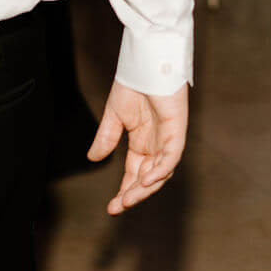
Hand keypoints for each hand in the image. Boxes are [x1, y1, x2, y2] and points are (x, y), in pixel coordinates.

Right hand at [87, 81, 188, 215]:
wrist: (144, 62)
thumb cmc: (133, 84)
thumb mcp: (114, 116)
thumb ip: (106, 137)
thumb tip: (93, 159)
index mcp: (142, 143)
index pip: (135, 174)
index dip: (124, 191)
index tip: (111, 208)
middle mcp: (156, 144)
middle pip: (148, 179)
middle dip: (133, 195)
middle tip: (117, 208)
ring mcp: (168, 138)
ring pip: (161, 172)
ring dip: (146, 188)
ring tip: (128, 199)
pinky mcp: (177, 129)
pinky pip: (172, 155)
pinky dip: (161, 169)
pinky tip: (147, 180)